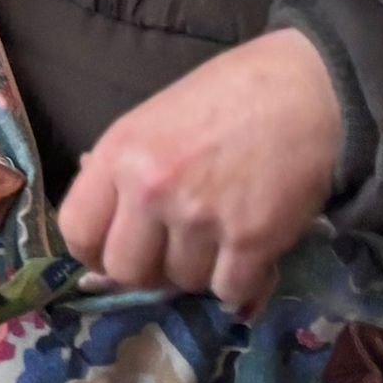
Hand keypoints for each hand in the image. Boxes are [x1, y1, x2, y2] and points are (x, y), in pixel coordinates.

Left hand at [57, 29, 347, 312]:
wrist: (306, 91)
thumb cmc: (227, 98)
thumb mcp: (153, 122)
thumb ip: (124, 173)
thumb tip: (104, 226)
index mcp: (118, 154)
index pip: (77, 231)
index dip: (94, 252)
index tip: (116, 253)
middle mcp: (149, 189)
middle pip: (126, 270)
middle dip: (150, 270)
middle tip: (175, 252)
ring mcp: (199, 217)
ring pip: (182, 282)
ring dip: (202, 271)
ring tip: (222, 238)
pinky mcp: (251, 239)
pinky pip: (230, 291)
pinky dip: (241, 283)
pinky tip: (251, 256)